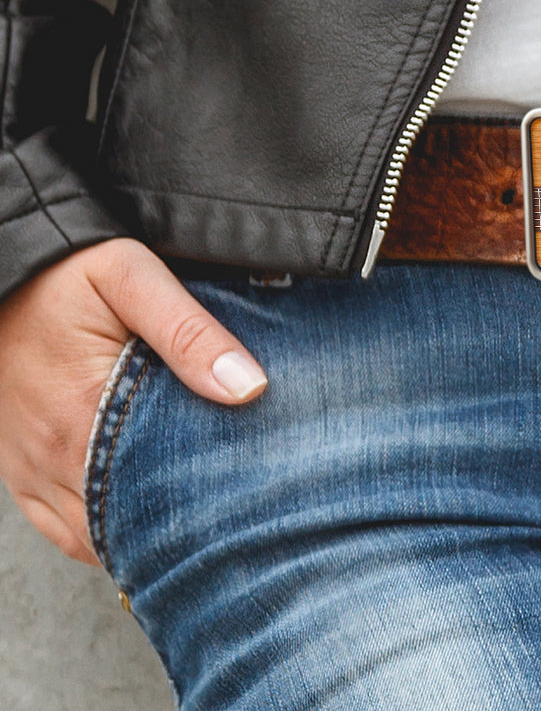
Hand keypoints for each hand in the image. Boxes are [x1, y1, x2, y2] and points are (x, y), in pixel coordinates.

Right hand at [0, 238, 266, 564]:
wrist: (3, 270)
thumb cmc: (67, 272)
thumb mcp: (132, 279)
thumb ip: (190, 331)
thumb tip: (249, 387)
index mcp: (83, 412)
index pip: (158, 492)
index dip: (207, 504)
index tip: (250, 500)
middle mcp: (52, 453)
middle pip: (129, 521)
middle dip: (183, 523)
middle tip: (235, 512)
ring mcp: (31, 467)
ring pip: (96, 535)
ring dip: (143, 530)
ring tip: (198, 515)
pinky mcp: (19, 469)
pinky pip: (62, 529)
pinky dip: (103, 534)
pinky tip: (142, 519)